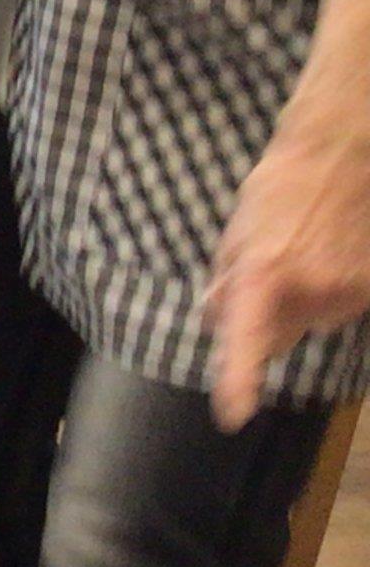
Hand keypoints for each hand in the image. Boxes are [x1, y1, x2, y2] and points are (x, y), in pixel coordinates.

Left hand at [206, 99, 369, 428]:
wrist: (342, 152)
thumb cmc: (281, 187)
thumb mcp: (236, 234)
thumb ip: (226, 284)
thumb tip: (216, 322)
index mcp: (266, 276)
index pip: (250, 342)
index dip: (240, 381)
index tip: (234, 414)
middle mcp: (312, 291)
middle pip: (281, 335)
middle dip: (269, 319)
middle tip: (272, 272)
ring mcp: (349, 290)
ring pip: (316, 320)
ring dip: (305, 300)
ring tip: (305, 250)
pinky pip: (344, 305)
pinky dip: (334, 290)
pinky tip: (331, 252)